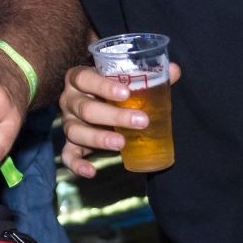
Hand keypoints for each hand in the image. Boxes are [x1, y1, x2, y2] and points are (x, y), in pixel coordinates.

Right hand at [59, 61, 184, 177]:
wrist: (96, 102)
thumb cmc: (111, 88)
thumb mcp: (125, 78)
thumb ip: (148, 74)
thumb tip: (174, 70)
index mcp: (78, 78)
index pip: (84, 78)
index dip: (102, 86)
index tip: (126, 93)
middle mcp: (69, 100)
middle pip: (84, 108)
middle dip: (113, 116)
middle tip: (141, 121)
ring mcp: (68, 122)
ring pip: (76, 131)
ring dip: (99, 138)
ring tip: (122, 143)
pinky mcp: (70, 143)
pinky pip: (68, 155)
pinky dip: (77, 165)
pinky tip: (92, 172)